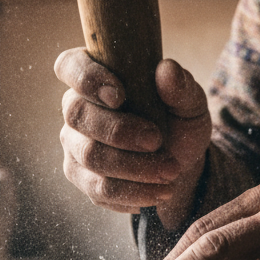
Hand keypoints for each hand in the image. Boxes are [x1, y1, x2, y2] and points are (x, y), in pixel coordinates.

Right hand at [54, 49, 211, 228]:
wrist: (177, 164)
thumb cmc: (177, 122)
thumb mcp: (189, 104)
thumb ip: (181, 88)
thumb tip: (167, 70)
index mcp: (96, 75)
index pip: (70, 66)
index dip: (87, 79)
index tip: (119, 96)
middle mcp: (76, 108)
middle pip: (78, 116)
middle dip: (119, 131)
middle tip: (157, 141)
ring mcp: (74, 144)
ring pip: (90, 156)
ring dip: (133, 168)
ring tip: (169, 172)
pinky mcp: (81, 177)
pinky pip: (97, 189)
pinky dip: (132, 192)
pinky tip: (156, 192)